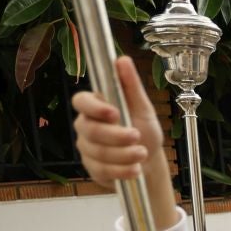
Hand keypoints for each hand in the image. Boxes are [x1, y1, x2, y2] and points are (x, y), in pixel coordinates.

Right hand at [71, 57, 178, 230]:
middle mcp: (86, 126)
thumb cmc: (144, 130)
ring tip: (142, 154)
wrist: (150, 161)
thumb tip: (122, 59)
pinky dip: (121, 171)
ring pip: (97, 152)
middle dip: (115, 136)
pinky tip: (135, 170)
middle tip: (137, 137)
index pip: (80, 101)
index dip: (94, 108)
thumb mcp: (142, 107)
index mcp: (95, 106)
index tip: (114, 113)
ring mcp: (87, 148)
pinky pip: (102, 170)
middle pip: (89, 130)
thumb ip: (131, 86)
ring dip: (123, 154)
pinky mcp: (92, 168)